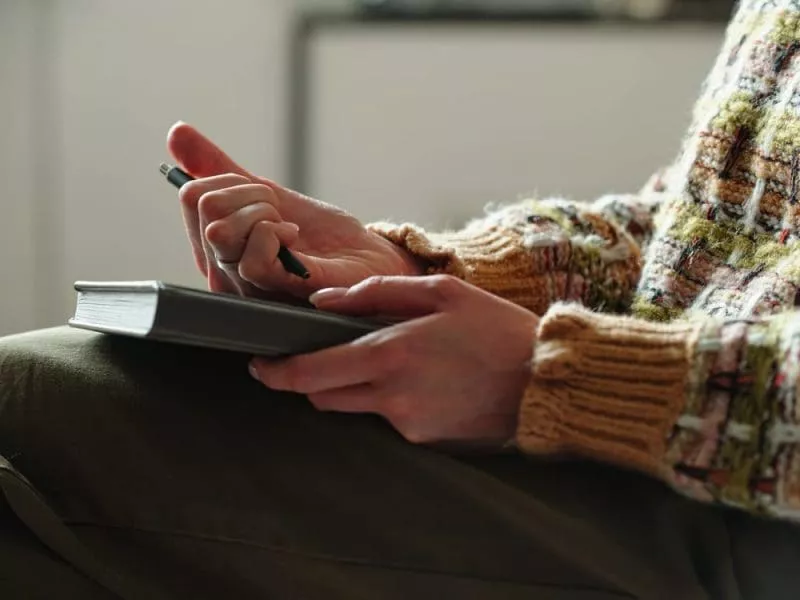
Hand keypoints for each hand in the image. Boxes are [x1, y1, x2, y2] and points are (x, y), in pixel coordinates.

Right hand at [167, 122, 421, 296]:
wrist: (367, 260)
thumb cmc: (320, 237)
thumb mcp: (266, 195)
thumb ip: (221, 170)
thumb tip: (176, 132)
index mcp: (215, 248)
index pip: (191, 196)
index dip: (232, 181)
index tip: (266, 197)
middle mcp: (221, 272)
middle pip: (202, 206)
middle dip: (251, 193)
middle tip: (280, 213)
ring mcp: (244, 287)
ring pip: (220, 229)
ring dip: (265, 212)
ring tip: (289, 230)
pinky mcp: (272, 294)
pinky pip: (251, 260)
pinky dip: (276, 233)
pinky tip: (294, 240)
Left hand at [250, 275, 538, 447]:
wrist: (543, 381)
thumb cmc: (495, 328)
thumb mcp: (441, 292)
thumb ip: (376, 294)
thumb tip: (323, 300)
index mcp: (391, 354)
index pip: (311, 373)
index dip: (277, 372)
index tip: (260, 366)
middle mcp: (392, 396)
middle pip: (322, 397)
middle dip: (308, 380)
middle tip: (316, 357)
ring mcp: (408, 424)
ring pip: (353, 409)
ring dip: (351, 387)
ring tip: (387, 362)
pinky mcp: (424, 441)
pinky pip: (389, 420)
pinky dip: (390, 400)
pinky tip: (423, 382)